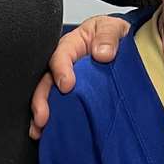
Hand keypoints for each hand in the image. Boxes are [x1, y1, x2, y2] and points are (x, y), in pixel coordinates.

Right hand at [30, 16, 132, 139]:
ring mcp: (64, 82)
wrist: (123, 48)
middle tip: (43, 117)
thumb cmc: (111, 35)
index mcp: (70, 46)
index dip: (61, 70)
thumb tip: (102, 53)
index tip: (66, 86)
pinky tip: (49, 135)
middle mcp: (63, 65)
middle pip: (45, 81)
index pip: (60, 55)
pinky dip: (53, 122)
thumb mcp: (112, 28)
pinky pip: (59, 109)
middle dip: (41, 100)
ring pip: (47, 98)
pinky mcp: (71, 98)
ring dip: (41, 114)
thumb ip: (108, 36)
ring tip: (39, 131)